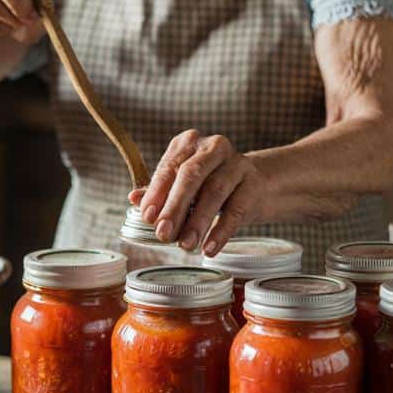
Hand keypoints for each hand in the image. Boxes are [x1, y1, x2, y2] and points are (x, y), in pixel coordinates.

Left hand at [128, 130, 264, 255]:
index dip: (156, 193)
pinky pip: (236, 210)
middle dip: (175, 207)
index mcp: (189, 144)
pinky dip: (221, 231)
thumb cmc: (212, 183)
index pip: (169, 167)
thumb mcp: (185, 185)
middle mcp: (213, 148)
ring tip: (186, 245)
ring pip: (214, 192)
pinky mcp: (254, 184)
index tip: (148, 217)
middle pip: (191, 176)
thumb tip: (133, 198)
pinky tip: (209, 248)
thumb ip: (160, 191)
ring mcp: (237, 164)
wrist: (259, 184)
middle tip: (163, 234)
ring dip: (197, 222)